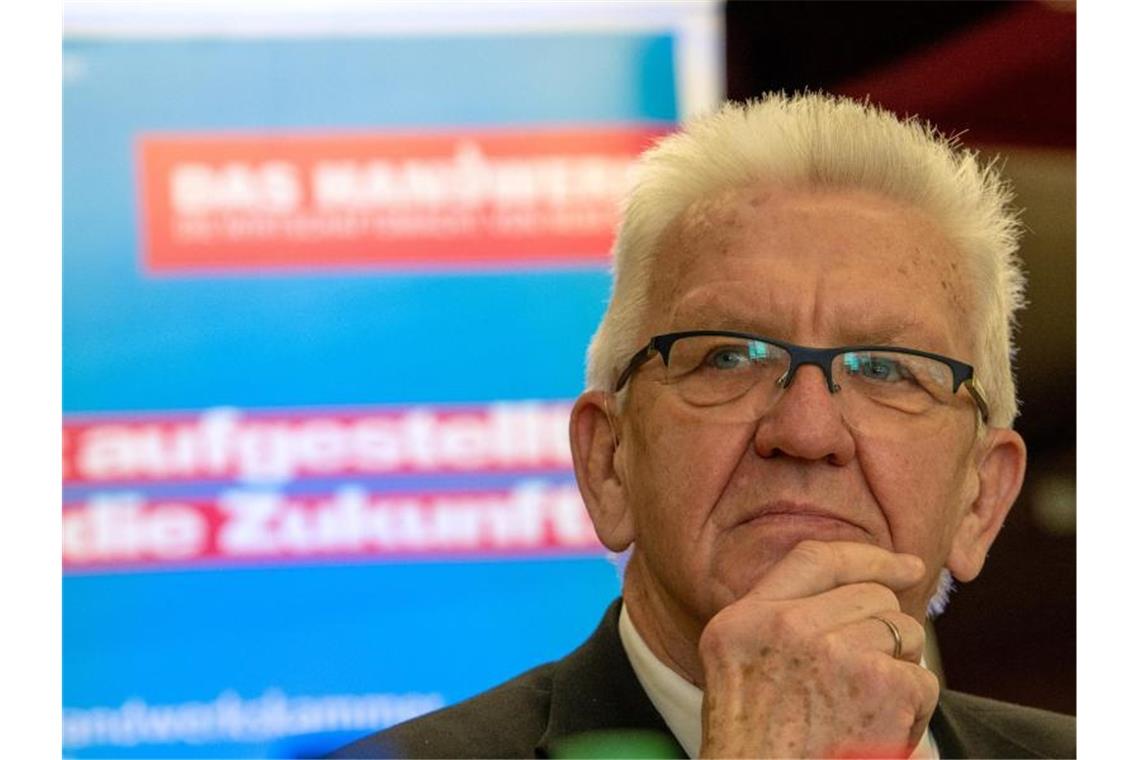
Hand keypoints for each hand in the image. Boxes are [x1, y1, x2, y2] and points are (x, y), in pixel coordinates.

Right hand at [697, 540, 938, 757]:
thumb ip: (777, 626)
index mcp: (744, 621)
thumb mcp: (736, 674)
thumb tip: (858, 594)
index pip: (815, 559)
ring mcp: (833, 652)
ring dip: (898, 671)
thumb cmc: (754, 753)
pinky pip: (921, 678)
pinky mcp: (880, 685)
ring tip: (864, 714)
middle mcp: (786, 625)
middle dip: (886, 632)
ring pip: (904, 632)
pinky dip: (913, 710)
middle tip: (867, 684)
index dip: (868, 558)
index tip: (906, 566)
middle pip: (871, 596)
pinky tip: (878, 735)